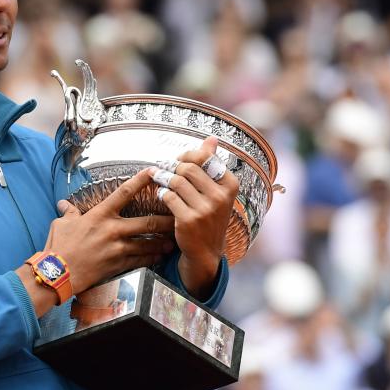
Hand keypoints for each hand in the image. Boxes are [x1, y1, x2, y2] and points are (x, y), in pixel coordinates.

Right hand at [44, 170, 174, 294]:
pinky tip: (160, 257)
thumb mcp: (61, 224)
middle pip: (146, 222)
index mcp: (99, 215)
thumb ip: (69, 213)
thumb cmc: (58, 246)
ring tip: (174, 241)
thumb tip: (64, 205)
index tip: (154, 172)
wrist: (57, 273)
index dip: (141, 180)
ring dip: (162, 242)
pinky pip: (140, 261)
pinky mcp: (117, 265)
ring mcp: (117, 248)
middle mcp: (112, 229)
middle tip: (178, 216)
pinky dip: (151, 258)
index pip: (124, 192)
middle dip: (165, 220)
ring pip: (148, 244)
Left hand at [148, 136, 237, 296]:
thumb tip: (211, 138)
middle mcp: (221, 196)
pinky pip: (168, 196)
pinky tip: (162, 195)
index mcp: (230, 185)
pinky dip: (162, 193)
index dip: (186, 156)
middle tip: (164, 169)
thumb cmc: (209, 215)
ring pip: (176, 181)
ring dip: (163, 178)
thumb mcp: (216, 190)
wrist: (205, 250)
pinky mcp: (189, 219)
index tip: (178, 161)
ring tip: (159, 179)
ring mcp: (206, 209)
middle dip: (172, 167)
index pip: (204, 157)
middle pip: (187, 168)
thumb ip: (212, 163)